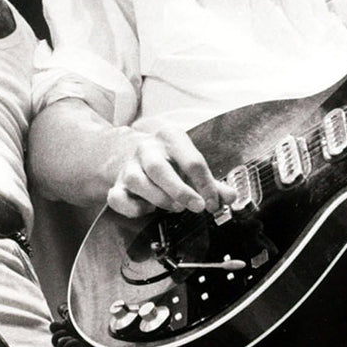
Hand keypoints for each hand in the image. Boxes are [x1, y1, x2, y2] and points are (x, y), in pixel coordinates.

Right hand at [106, 121, 235, 218]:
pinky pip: (119, 198)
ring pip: (137, 181)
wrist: (136, 155)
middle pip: (159, 168)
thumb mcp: (192, 166)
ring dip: (159, 199)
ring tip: (175, 207)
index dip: (206, 185)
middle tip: (197, 207)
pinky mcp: (116, 184)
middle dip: (180, 191)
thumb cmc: (171, 162)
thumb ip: (212, 183)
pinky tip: (148, 209)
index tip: (212, 203)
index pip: (192, 161)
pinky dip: (134, 208)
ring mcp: (128, 166)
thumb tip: (231, 197)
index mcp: (171, 138)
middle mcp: (146, 148)